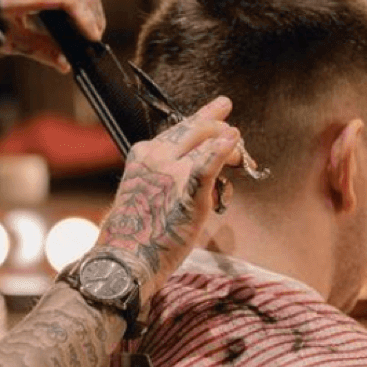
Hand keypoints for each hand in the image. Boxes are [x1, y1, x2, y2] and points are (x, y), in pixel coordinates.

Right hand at [96, 96, 242, 301]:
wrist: (125, 258)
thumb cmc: (133, 233)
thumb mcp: (139, 190)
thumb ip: (161, 176)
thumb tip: (188, 173)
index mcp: (143, 154)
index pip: (179, 128)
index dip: (204, 117)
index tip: (221, 109)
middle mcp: (157, 156)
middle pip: (197, 129)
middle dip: (221, 127)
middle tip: (236, 135)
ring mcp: (173, 173)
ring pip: (210, 144)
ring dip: (231, 148)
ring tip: (241, 156)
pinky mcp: (189, 194)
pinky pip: (207, 167)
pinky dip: (221, 152)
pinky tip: (233, 141)